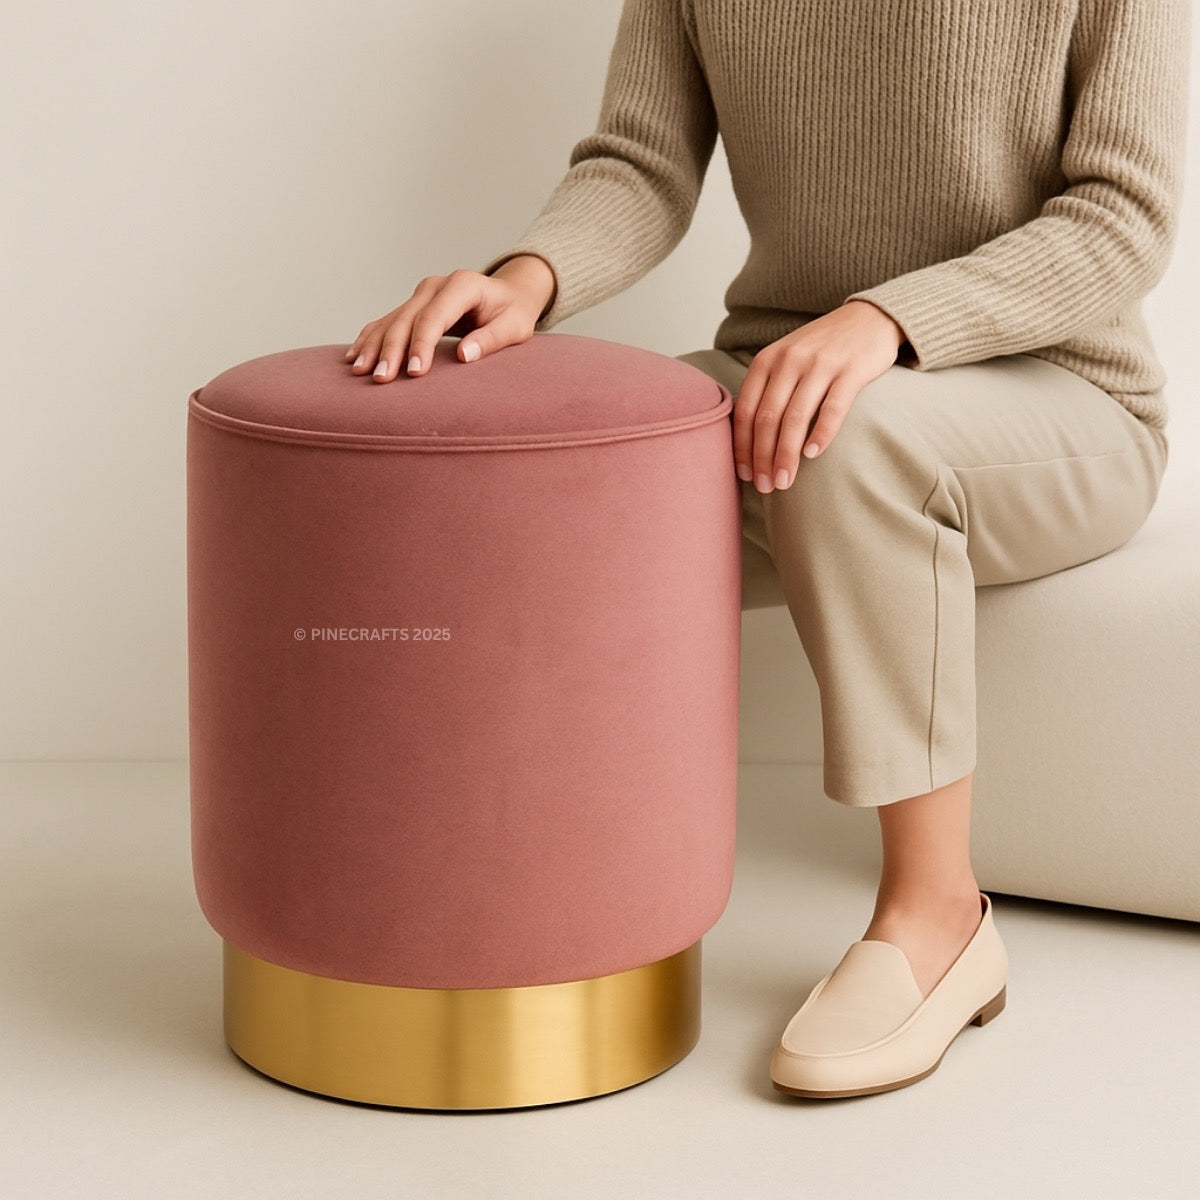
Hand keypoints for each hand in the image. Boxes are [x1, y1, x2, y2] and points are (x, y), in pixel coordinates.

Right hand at [345, 255, 556, 382]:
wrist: (508, 294)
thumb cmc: (513, 313)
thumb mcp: (515, 326)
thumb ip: (491, 339)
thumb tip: (464, 356)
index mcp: (462, 285)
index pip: (434, 317)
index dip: (421, 344)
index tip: (415, 373)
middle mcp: (436, 285)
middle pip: (406, 319)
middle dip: (391, 349)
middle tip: (381, 379)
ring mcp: (421, 293)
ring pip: (391, 320)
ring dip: (374, 346)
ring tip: (360, 371)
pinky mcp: (413, 305)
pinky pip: (387, 321)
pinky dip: (370, 338)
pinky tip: (354, 356)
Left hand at [733, 300, 905, 491]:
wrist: (869, 318)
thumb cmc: (822, 349)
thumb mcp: (786, 360)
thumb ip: (767, 390)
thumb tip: (748, 440)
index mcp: (768, 360)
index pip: (747, 410)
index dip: (743, 447)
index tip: (745, 475)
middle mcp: (790, 360)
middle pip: (768, 418)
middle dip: (763, 457)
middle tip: (766, 487)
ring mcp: (821, 363)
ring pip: (796, 417)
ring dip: (787, 454)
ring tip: (785, 481)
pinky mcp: (852, 370)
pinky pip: (833, 407)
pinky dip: (821, 433)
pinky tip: (813, 455)